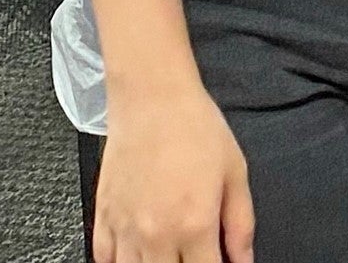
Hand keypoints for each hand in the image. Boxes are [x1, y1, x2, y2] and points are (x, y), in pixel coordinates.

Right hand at [92, 83, 252, 262]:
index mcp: (195, 224)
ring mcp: (125, 230)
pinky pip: (104, 260)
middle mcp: (157, 234)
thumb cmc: (194, 128)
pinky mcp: (103, 220)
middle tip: (193, 254)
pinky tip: (137, 254)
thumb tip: (244, 259)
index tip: (220, 262)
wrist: (152, 100)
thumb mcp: (235, 172)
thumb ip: (241, 224)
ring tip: (168, 253)